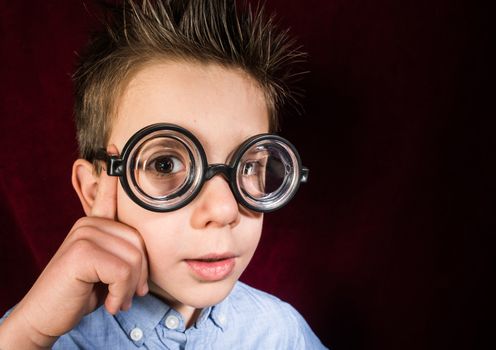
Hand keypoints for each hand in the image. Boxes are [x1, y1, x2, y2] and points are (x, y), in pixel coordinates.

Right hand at [0, 149, 148, 348]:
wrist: (46, 317)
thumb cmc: (80, 293)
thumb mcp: (103, 270)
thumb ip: (119, 254)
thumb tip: (143, 256)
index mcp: (93, 225)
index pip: (106, 195)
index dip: (113, 174)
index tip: (116, 147)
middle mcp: (87, 224)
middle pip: (138, 242)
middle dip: (140, 275)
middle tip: (128, 295)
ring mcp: (82, 234)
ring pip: (133, 258)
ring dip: (130, 288)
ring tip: (118, 300)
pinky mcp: (81, 251)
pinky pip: (123, 270)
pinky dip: (122, 293)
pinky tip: (110, 303)